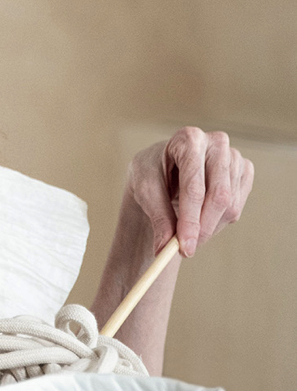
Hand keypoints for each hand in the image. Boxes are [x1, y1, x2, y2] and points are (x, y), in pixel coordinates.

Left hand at [127, 128, 252, 257]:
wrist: (166, 166)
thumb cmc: (153, 173)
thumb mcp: (145, 191)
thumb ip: (158, 218)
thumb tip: (165, 249)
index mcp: (188, 139)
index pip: (194, 186)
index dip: (189, 220)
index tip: (183, 248)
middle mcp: (216, 143)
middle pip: (219, 196)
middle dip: (202, 228)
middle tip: (186, 251)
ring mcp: (234, 156)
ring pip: (230, 206)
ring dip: (208, 227)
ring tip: (186, 229)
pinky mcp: (245, 170)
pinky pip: (237, 207)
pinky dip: (218, 221)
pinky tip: (200, 215)